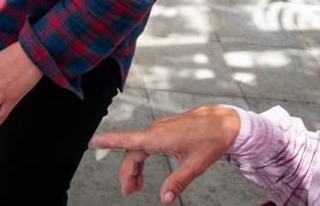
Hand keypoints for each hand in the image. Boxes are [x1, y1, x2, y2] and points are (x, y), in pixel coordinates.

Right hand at [90, 105, 240, 203]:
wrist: (226, 122)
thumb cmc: (212, 140)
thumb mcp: (195, 164)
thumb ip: (178, 182)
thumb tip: (164, 198)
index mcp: (158, 137)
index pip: (127, 140)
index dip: (109, 142)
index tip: (94, 142)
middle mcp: (156, 131)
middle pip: (133, 153)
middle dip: (128, 173)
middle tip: (128, 192)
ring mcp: (161, 129)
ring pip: (140, 149)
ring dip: (136, 167)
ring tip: (137, 186)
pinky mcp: (167, 130)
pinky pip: (148, 144)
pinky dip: (144, 159)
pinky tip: (148, 170)